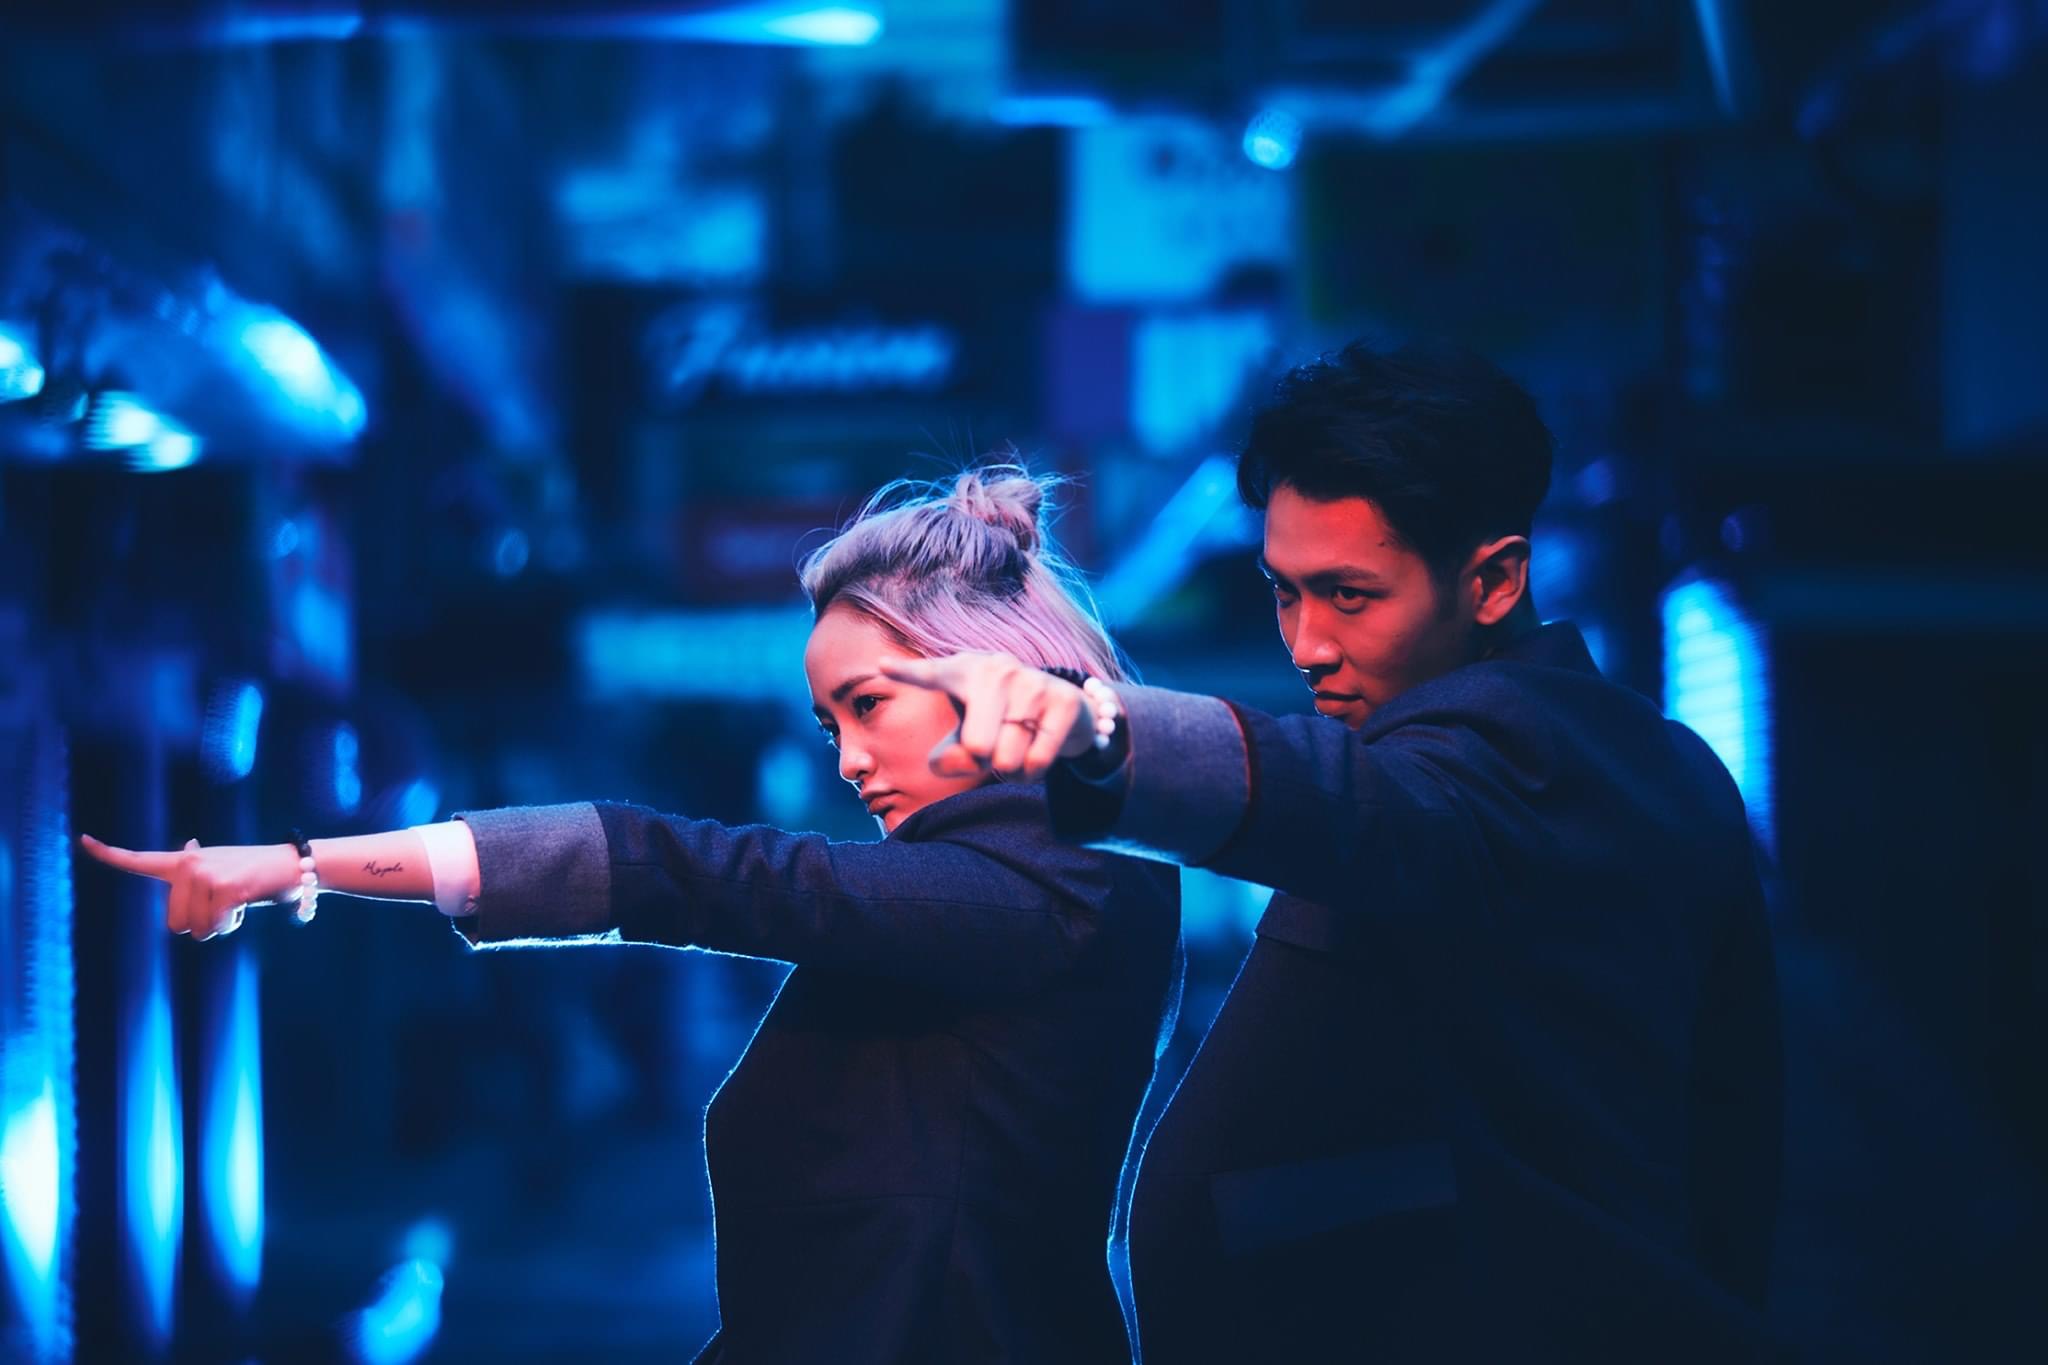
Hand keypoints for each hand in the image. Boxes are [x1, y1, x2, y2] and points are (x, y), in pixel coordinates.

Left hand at [79, 833, 301, 939]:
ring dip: (217, 926)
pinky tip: (243, 907)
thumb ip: (197, 867)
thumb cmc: (258, 873)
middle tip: (224, 906)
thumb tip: (188, 846)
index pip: (139, 859)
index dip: (108, 853)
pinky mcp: (226, 889)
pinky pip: (215, 927)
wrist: (295, 866)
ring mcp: (207, 875)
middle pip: (174, 923)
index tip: (83, 840)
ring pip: (194, 929)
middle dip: (199, 925)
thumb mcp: (222, 865)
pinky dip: (230, 925)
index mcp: (184, 861)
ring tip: (236, 904)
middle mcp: (190, 864)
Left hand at [880, 652, 1095, 781]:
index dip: (909, 673)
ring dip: (1011, 770)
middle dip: (984, 763)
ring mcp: (1033, 682)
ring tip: (1019, 747)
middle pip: (976, 747)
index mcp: (965, 670)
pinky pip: (1037, 761)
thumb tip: (948, 763)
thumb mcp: (969, 735)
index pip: (932, 674)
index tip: (882, 666)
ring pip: (1007, 760)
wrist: (1067, 710)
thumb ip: (951, 755)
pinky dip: (1033, 772)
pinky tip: (1038, 755)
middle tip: (996, 746)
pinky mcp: (1063, 701)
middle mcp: (998, 669)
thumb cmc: (1003, 722)